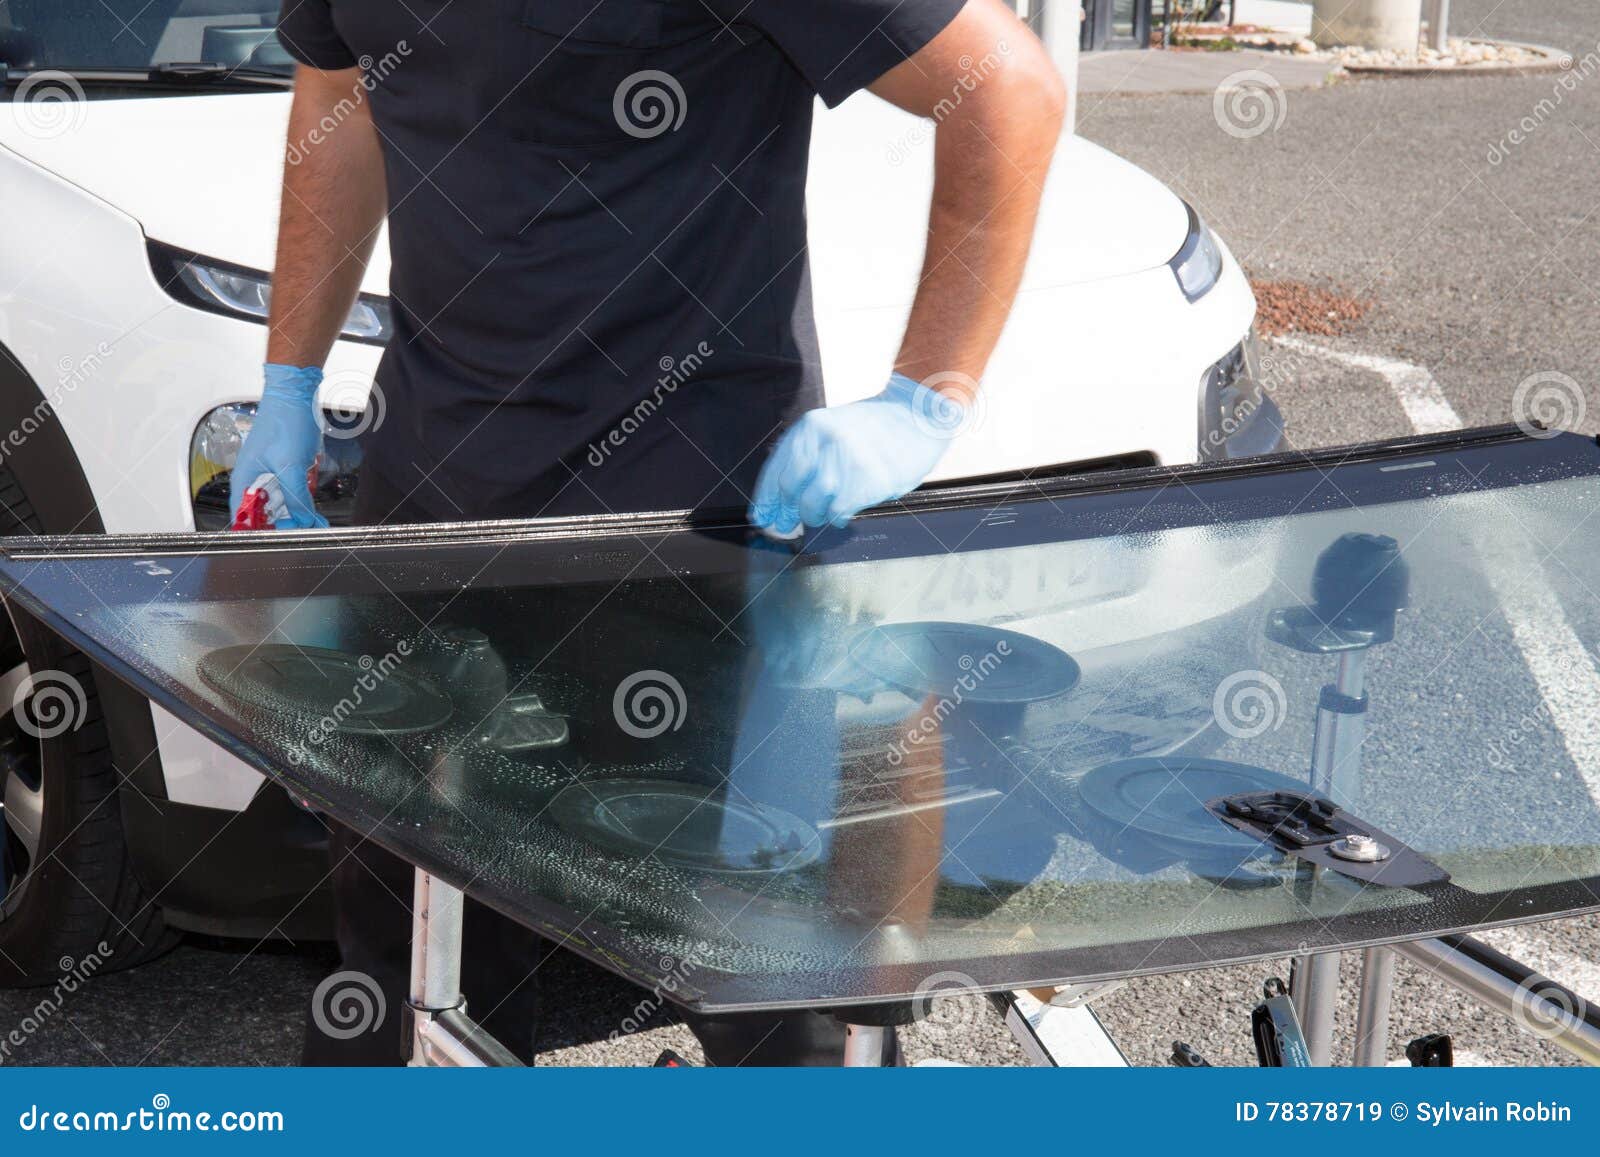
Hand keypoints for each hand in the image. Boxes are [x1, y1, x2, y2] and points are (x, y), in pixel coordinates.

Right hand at [229, 364, 328, 529]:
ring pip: (279, 504)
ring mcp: (270, 473)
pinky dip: (302, 502)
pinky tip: (314, 511)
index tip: (282, 540)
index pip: (244, 517)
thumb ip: (295, 496)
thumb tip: (302, 521)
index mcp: (245, 479)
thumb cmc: (285, 421)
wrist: (296, 395)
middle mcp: (254, 478)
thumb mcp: (290, 465)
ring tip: (315, 525)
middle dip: (285, 525)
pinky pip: (291, 491)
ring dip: (296, 516)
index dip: (260, 532)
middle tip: (306, 533)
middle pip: (264, 513)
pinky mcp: (285, 467)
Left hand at [749, 373, 966, 537]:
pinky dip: (837, 518)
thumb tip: (782, 497)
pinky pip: (838, 512)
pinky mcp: (866, 481)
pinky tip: (842, 514)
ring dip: (813, 516)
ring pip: (811, 504)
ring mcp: (845, 462)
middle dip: (785, 512)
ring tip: (821, 515)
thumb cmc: (877, 426)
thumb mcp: (833, 427)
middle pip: (789, 489)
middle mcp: (823, 442)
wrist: (918, 414)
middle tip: (786, 525)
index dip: (766, 498)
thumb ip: (809, 454)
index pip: (776, 469)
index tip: (763, 516)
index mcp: (811, 427)